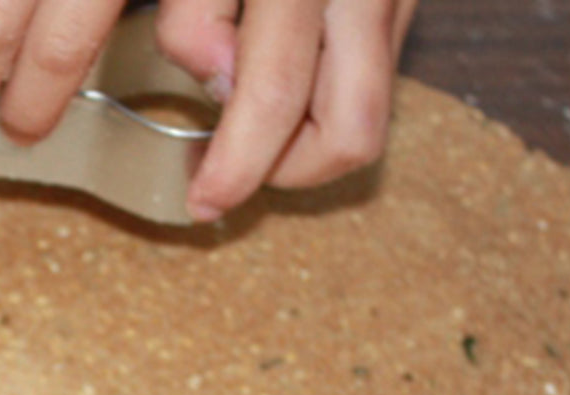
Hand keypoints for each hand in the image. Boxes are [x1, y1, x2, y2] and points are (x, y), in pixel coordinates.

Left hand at [155, 0, 419, 220]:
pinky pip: (375, 81)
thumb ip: (195, 13)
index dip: (233, 168)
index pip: (273, 97)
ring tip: (254, 121)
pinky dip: (326, 104)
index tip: (203, 202)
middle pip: (350, 135)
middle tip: (233, 160)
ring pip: (371, 121)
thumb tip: (217, 80)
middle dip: (286, 170)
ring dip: (309, 144)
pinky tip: (288, 79)